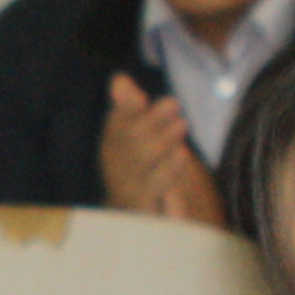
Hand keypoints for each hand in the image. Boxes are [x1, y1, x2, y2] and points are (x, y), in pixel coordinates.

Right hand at [96, 75, 224, 227]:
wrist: (134, 216)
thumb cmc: (140, 168)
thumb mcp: (136, 135)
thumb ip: (128, 107)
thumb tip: (119, 79)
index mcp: (112, 144)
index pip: (116, 124)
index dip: (126, 109)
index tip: (140, 97)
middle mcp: (115, 164)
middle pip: (129, 141)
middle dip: (151, 121)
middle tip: (173, 103)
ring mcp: (126, 187)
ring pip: (141, 162)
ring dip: (161, 140)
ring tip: (181, 124)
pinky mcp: (141, 206)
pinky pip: (153, 186)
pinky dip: (167, 168)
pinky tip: (181, 152)